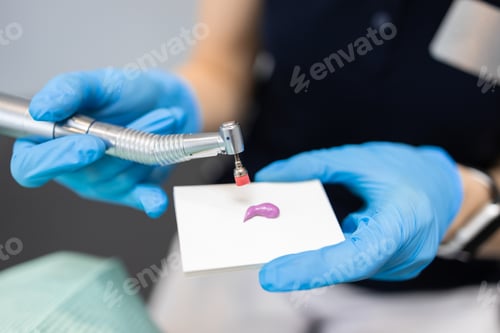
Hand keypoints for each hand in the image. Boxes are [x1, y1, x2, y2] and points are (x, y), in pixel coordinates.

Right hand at [10, 69, 200, 217]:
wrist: (168, 102)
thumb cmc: (127, 93)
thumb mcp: (97, 82)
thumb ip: (67, 90)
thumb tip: (41, 110)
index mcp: (48, 141)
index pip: (30, 166)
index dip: (54, 161)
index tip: (90, 144)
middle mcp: (71, 168)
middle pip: (84, 174)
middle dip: (119, 145)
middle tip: (150, 118)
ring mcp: (101, 183)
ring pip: (117, 179)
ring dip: (145, 146)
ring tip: (164, 117)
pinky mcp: (131, 190)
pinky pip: (138, 198)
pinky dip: (148, 199)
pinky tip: (156, 201)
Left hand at [255, 142, 462, 290]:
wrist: (445, 186)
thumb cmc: (406, 169)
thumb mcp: (358, 159)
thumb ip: (313, 166)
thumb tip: (271, 175)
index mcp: (401, 222)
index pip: (353, 257)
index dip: (312, 269)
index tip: (272, 275)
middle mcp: (406, 253)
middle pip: (346, 266)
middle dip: (306, 266)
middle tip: (269, 266)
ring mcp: (403, 265)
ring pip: (350, 268)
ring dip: (320, 261)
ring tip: (286, 258)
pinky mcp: (396, 267)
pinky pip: (357, 265)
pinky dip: (335, 257)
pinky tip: (317, 250)